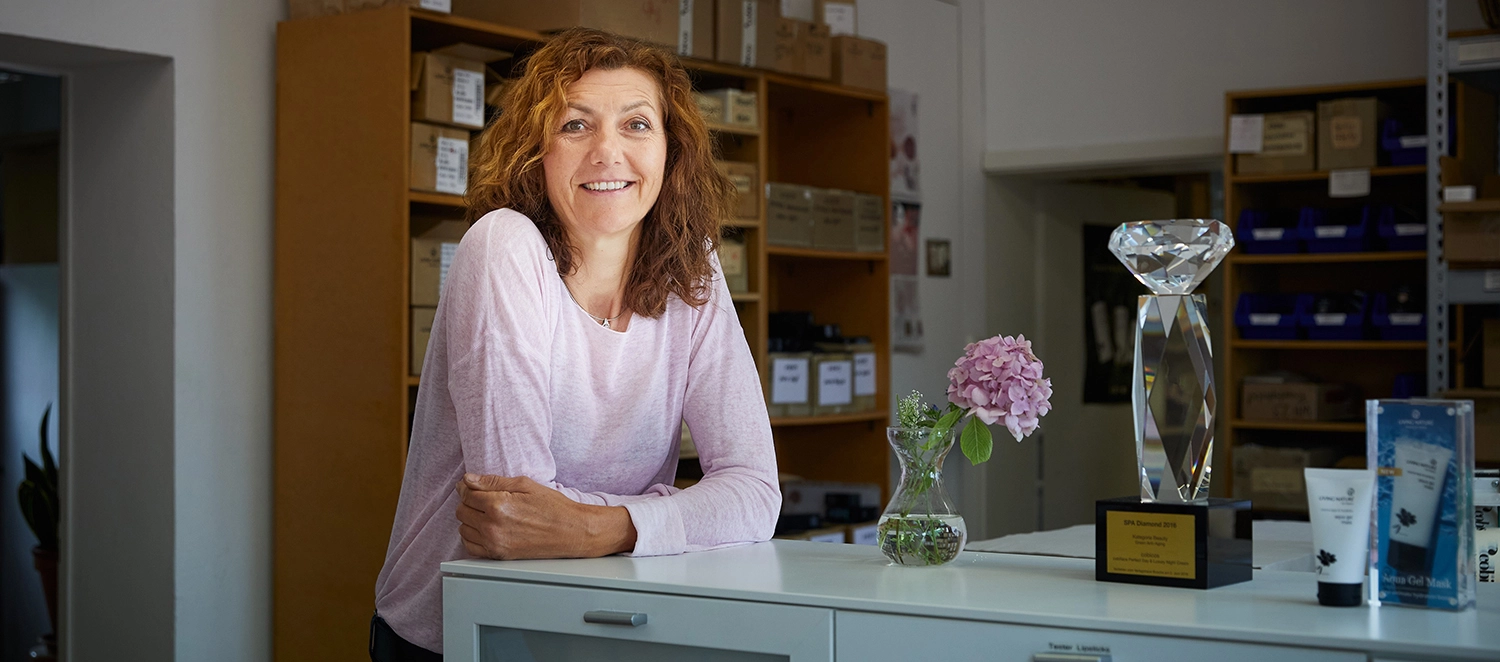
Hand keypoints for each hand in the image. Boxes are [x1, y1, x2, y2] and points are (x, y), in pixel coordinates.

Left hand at [455, 473, 635, 559]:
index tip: (473, 487)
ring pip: (463, 529)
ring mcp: (495, 543)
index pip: (466, 494)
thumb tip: (467, 480)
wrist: (571, 531)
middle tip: (485, 499)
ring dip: (471, 520)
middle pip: (462, 511)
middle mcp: (493, 525)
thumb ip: (492, 481)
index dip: (468, 488)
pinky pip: (470, 546)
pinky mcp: (498, 555)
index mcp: (498, 504)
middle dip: (469, 502)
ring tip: (488, 514)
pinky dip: (473, 536)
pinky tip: (486, 529)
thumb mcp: (524, 484)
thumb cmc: (553, 507)